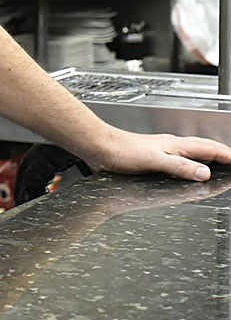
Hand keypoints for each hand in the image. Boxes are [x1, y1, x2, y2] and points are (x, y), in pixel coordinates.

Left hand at [90, 129, 230, 181]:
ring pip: (192, 153)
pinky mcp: (153, 159)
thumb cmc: (123, 151)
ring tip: (219, 166)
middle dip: (222, 155)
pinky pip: (180, 161)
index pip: (209, 148)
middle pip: (204, 148)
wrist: (101, 148)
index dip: (226, 155)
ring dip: (208, 159)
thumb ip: (180, 166)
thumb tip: (205, 173)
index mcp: (176, 145)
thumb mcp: (156, 161)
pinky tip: (188, 171)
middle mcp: (172, 146)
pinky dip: (191, 165)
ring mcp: (163, 152)